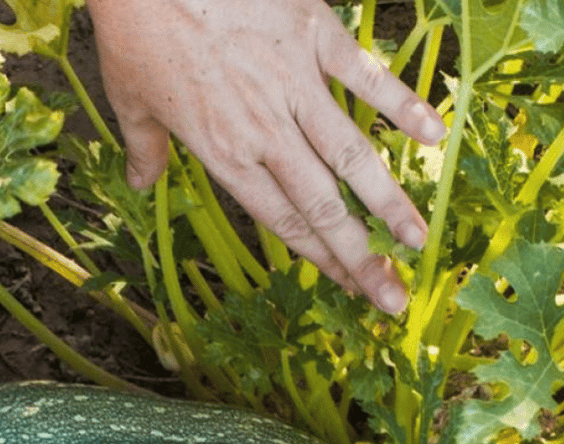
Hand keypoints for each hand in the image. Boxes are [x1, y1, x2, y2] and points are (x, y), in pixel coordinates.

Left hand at [87, 0, 446, 313]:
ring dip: (389, 200)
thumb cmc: (136, 28)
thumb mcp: (129, 99)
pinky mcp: (314, 34)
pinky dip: (402, 104)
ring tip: (419, 238)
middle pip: (323, 204)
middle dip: (361, 256)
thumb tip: (141, 183)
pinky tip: (434, 135)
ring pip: (353, 154)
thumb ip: (144, 149)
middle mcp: (266, 129)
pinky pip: (366, 76)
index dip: (318, 258)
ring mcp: (295, 82)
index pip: (280, 220)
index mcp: (222, 151)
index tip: (348, 289)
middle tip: (395, 296)